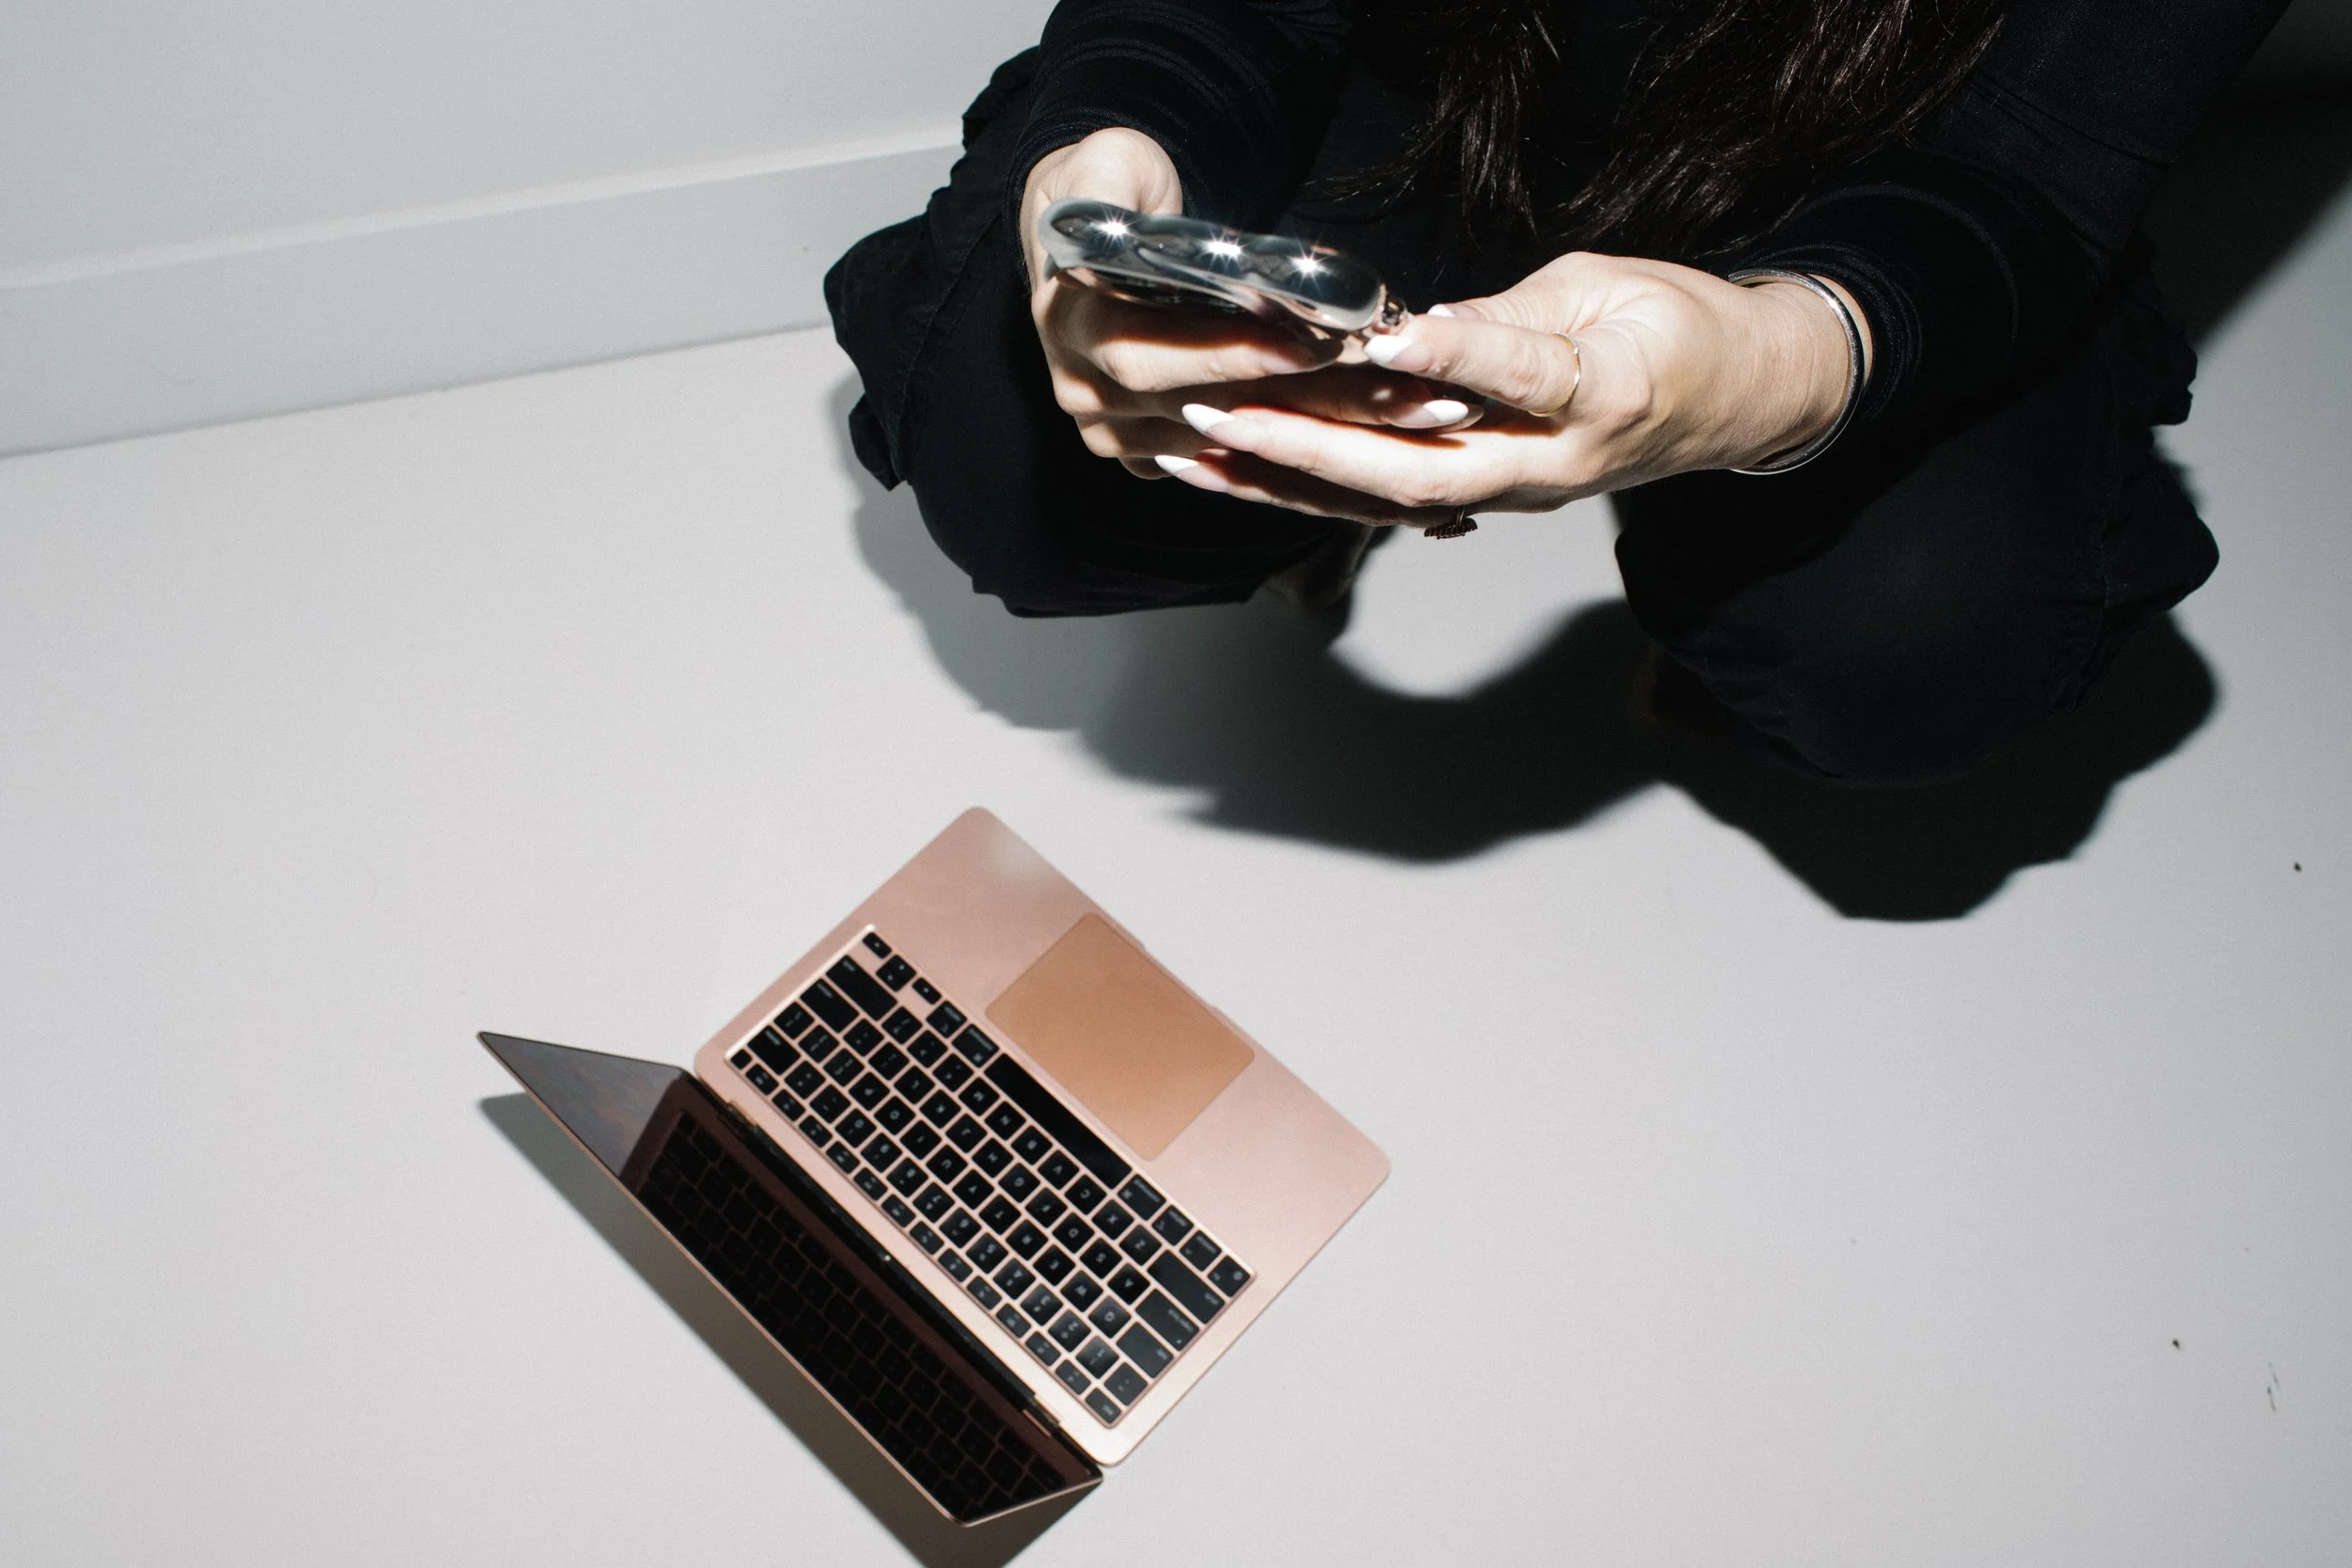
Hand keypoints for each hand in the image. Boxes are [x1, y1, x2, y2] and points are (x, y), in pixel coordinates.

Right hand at [1019, 128, 1478, 479]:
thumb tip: (1140, 215)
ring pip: (1225, 444)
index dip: (1230, 357)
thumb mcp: (1106, 161)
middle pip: (1198, 412)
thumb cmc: (1109, 188)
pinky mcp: (1147, 450)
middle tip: (1390, 388)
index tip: (1311, 344)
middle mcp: (1084, 390)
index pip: (1149, 357)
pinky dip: (1295, 451)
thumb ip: (1116, 179)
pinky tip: (1370, 436)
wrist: (1083, 231)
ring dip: (1319, 431)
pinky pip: (1226, 463)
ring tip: (1408, 409)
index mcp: (1067, 325)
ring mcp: (1113, 430)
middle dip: (1300, 403)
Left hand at [1156, 251, 1870, 525]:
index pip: (1518, 378)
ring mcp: (1514, 493)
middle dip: (1310, 447)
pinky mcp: (1488, 496)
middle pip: (1419, 472)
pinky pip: (1389, 502)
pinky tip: (1242, 471)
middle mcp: (1548, 465)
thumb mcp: (1610, 290)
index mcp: (1602, 397)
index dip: (1452, 359)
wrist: (1736, 403)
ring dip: (1285, 481)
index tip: (1385, 339)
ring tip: (1195, 454)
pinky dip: (1311, 489)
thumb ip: (1515, 316)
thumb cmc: (1682, 333)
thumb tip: (1421, 328)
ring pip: (1386, 502)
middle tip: (1222, 416)